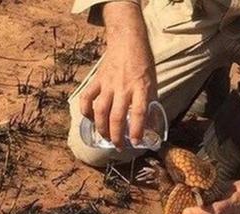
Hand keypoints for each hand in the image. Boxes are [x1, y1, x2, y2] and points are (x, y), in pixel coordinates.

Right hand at [79, 1, 156, 149]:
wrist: (128, 41)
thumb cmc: (143, 64)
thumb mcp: (153, 83)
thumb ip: (150, 103)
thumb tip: (150, 126)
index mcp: (141, 88)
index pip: (139, 112)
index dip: (137, 129)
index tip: (136, 142)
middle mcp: (123, 88)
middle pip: (116, 116)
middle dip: (116, 135)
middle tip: (118, 146)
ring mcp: (108, 84)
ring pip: (100, 110)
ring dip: (101, 128)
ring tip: (105, 138)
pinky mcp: (97, 80)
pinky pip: (87, 98)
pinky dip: (85, 111)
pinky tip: (90, 119)